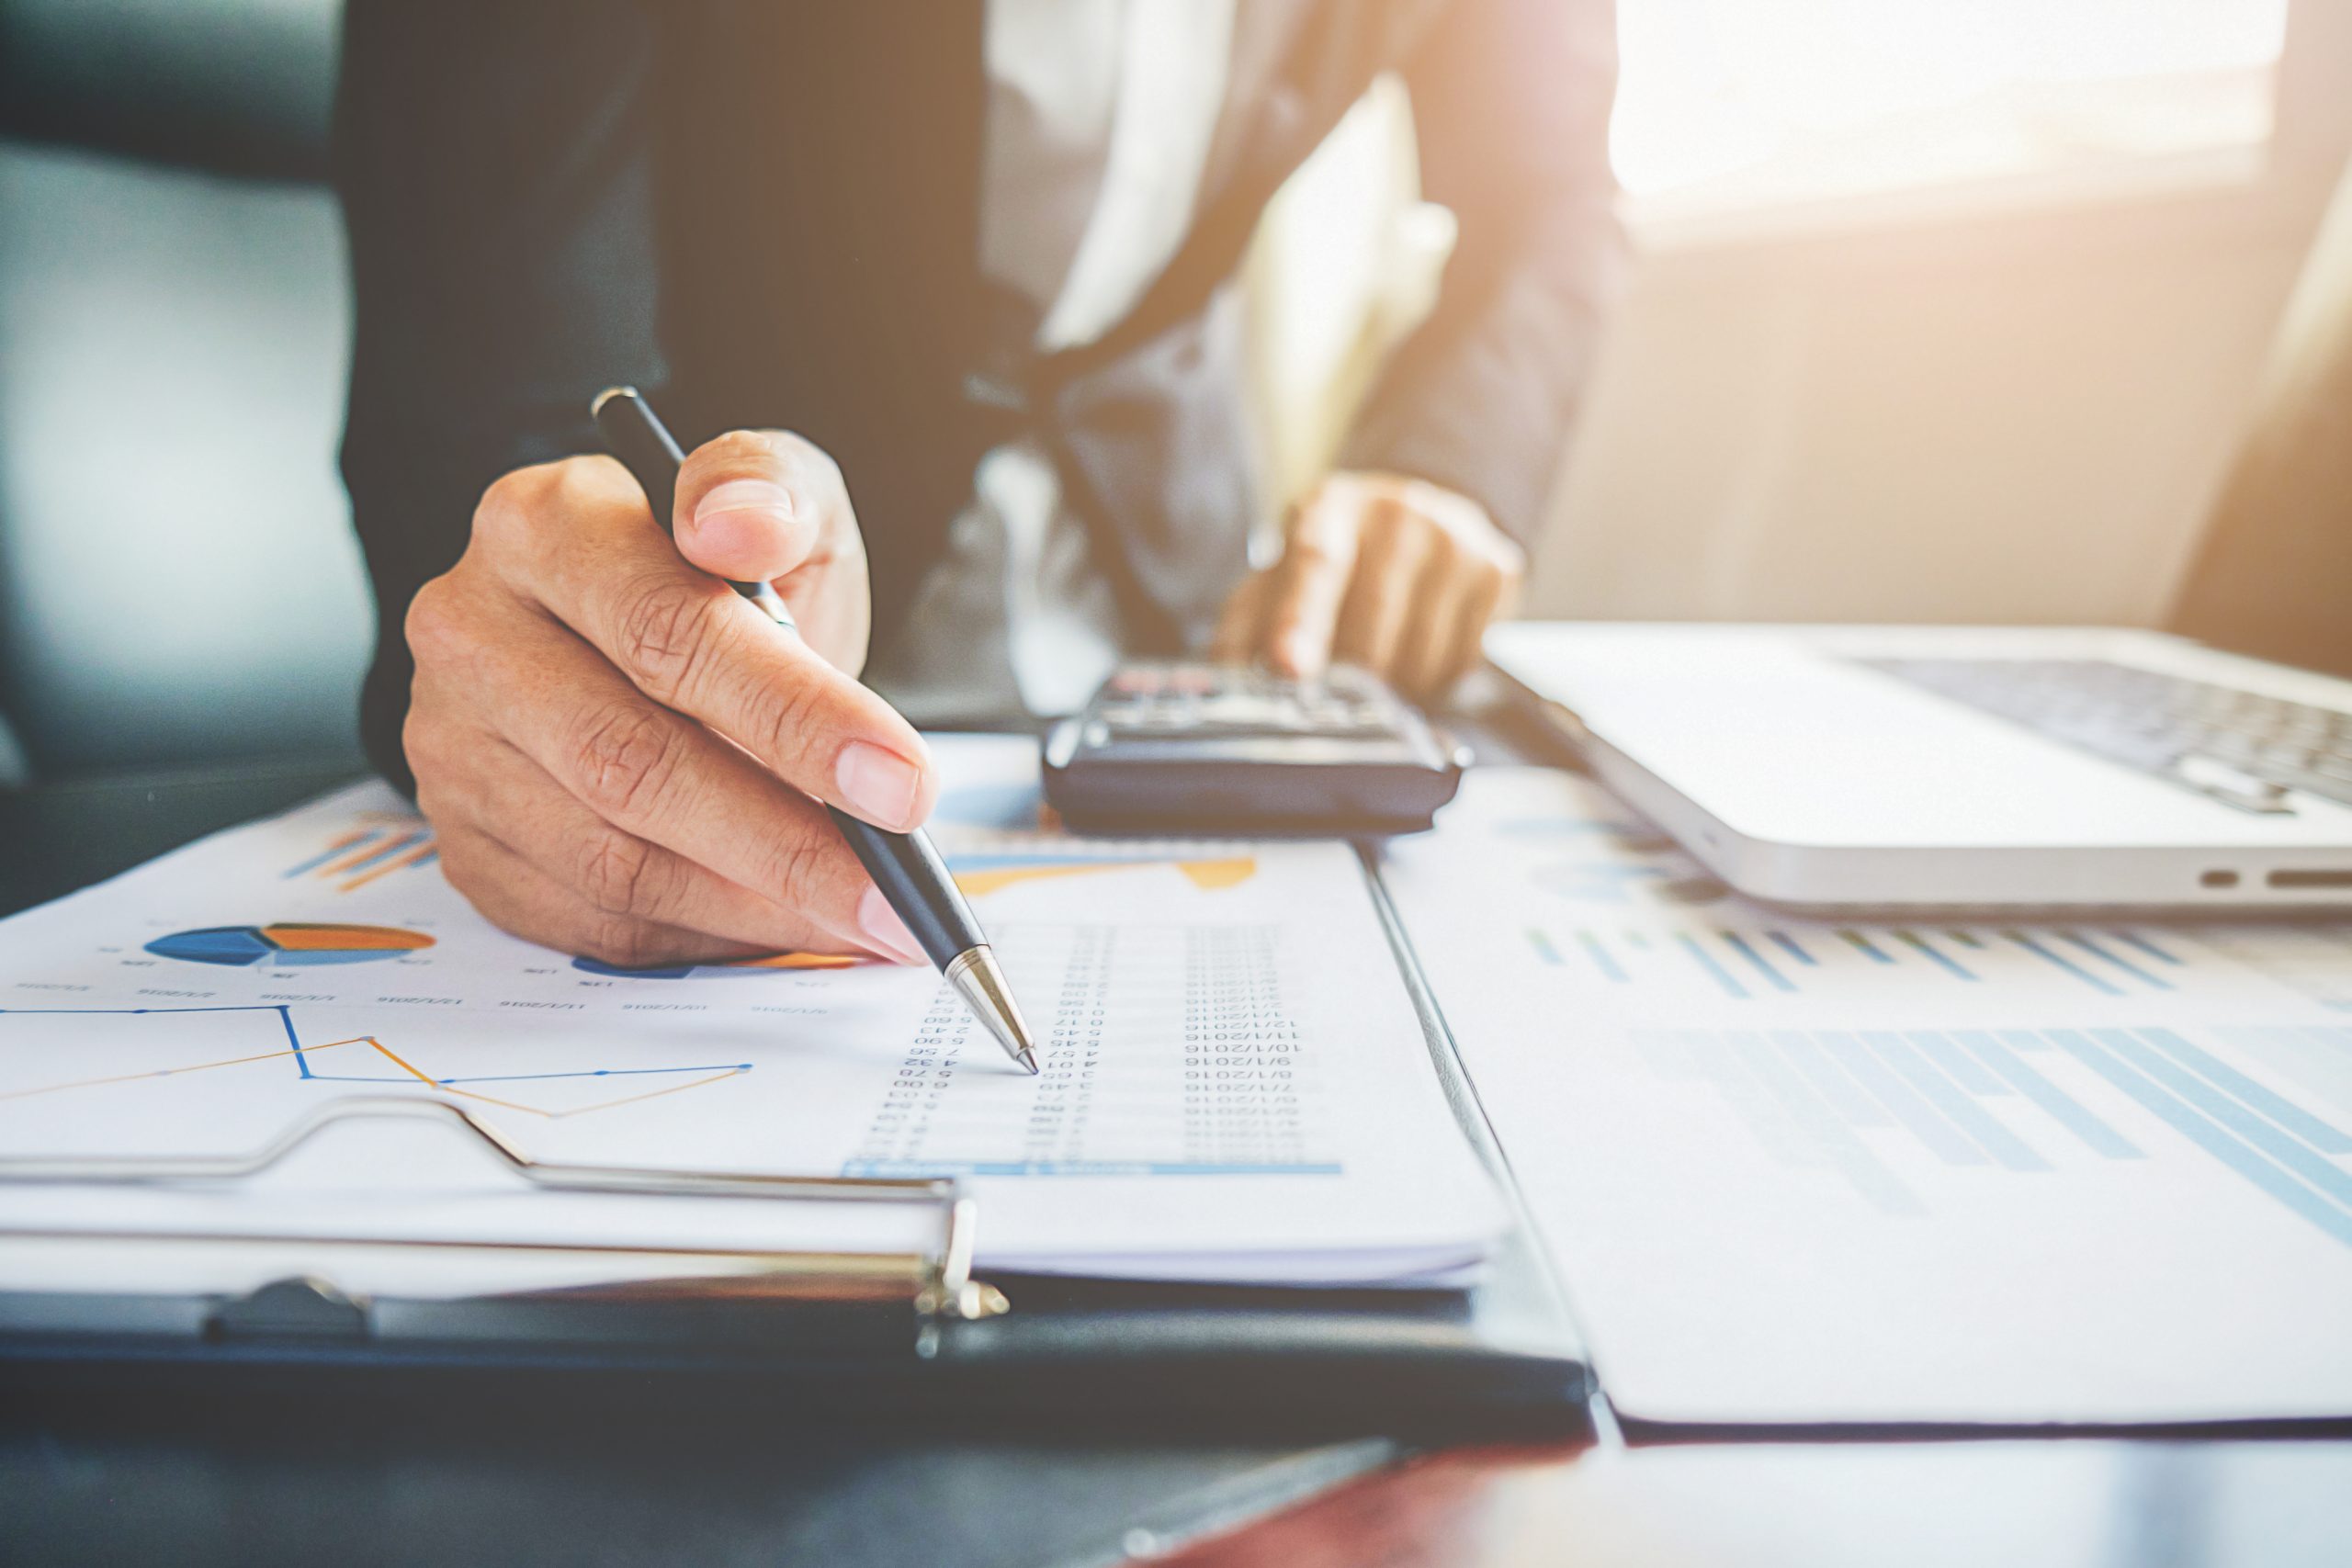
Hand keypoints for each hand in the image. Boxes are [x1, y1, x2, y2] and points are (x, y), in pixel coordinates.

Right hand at [402, 430, 937, 969]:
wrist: (649, 639)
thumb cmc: (721, 576)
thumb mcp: (777, 502)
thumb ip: (773, 493)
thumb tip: (737, 521)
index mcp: (544, 523)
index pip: (667, 628)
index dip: (795, 714)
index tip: (901, 783)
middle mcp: (473, 631)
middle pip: (631, 760)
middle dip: (786, 838)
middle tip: (893, 885)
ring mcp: (454, 746)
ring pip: (611, 858)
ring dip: (754, 903)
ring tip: (861, 915)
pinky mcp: (467, 841)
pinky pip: (590, 919)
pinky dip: (702, 934)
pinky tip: (781, 924)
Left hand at [1212, 471, 1523, 699]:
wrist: (1420, 509)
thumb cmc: (1338, 555)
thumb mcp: (1281, 574)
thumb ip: (1246, 626)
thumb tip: (1220, 682)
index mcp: (1329, 509)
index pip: (1314, 565)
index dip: (1299, 621)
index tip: (1288, 667)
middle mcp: (1397, 516)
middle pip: (1370, 630)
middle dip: (1347, 681)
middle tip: (1335, 689)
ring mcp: (1455, 540)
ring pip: (1420, 658)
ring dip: (1393, 690)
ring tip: (1380, 663)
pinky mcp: (1497, 569)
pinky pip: (1462, 662)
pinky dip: (1434, 680)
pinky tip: (1419, 650)